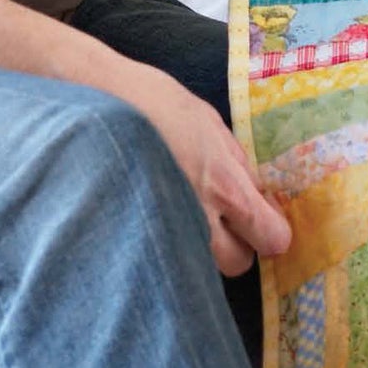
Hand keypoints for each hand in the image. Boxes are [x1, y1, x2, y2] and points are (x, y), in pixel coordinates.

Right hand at [109, 63, 291, 276]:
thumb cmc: (152, 102)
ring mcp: (167, 233)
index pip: (272, 239)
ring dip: (200, 246)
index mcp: (225, 187)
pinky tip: (156, 214)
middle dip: (235, 244)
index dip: (270, 229)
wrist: (95, 103)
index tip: (259, 216)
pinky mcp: (135, 238)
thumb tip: (252, 188)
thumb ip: (235, 161)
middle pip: (238, 264)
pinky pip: (168, 257)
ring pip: (201, 266)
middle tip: (218, 215)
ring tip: (182, 211)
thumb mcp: (208, 122)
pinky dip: (168, 243)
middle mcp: (200, 220)